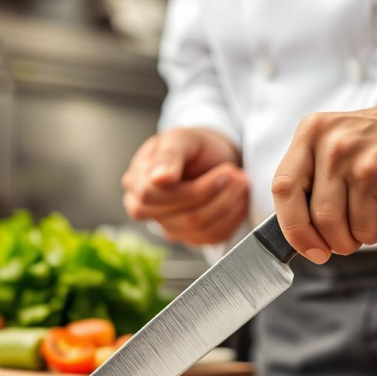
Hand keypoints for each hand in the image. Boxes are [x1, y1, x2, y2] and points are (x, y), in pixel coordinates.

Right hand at [122, 128, 249, 244]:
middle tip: (237, 175)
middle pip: (179, 216)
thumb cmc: (192, 145)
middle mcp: (145, 208)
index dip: (190, 189)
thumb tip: (158, 179)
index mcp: (135, 182)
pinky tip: (239, 198)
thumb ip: (168, 156)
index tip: (223, 172)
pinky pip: (212, 237)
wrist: (212, 154)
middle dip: (215, 195)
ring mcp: (167, 225)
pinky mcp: (189, 236)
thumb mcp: (181, 138)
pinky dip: (232, 217)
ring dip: (228, 205)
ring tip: (241, 182)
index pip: (152, 196)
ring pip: (199, 228)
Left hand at [271, 83, 376, 263]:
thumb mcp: (335, 141)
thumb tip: (299, 237)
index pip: (284, 189)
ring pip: (358, 231)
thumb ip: (311, 179)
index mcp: (313, 133)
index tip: (307, 249)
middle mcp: (337, 147)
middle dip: (337, 240)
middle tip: (349, 238)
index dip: (293, 228)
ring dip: (369, 233)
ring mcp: (369, 166)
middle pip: (322, 219)